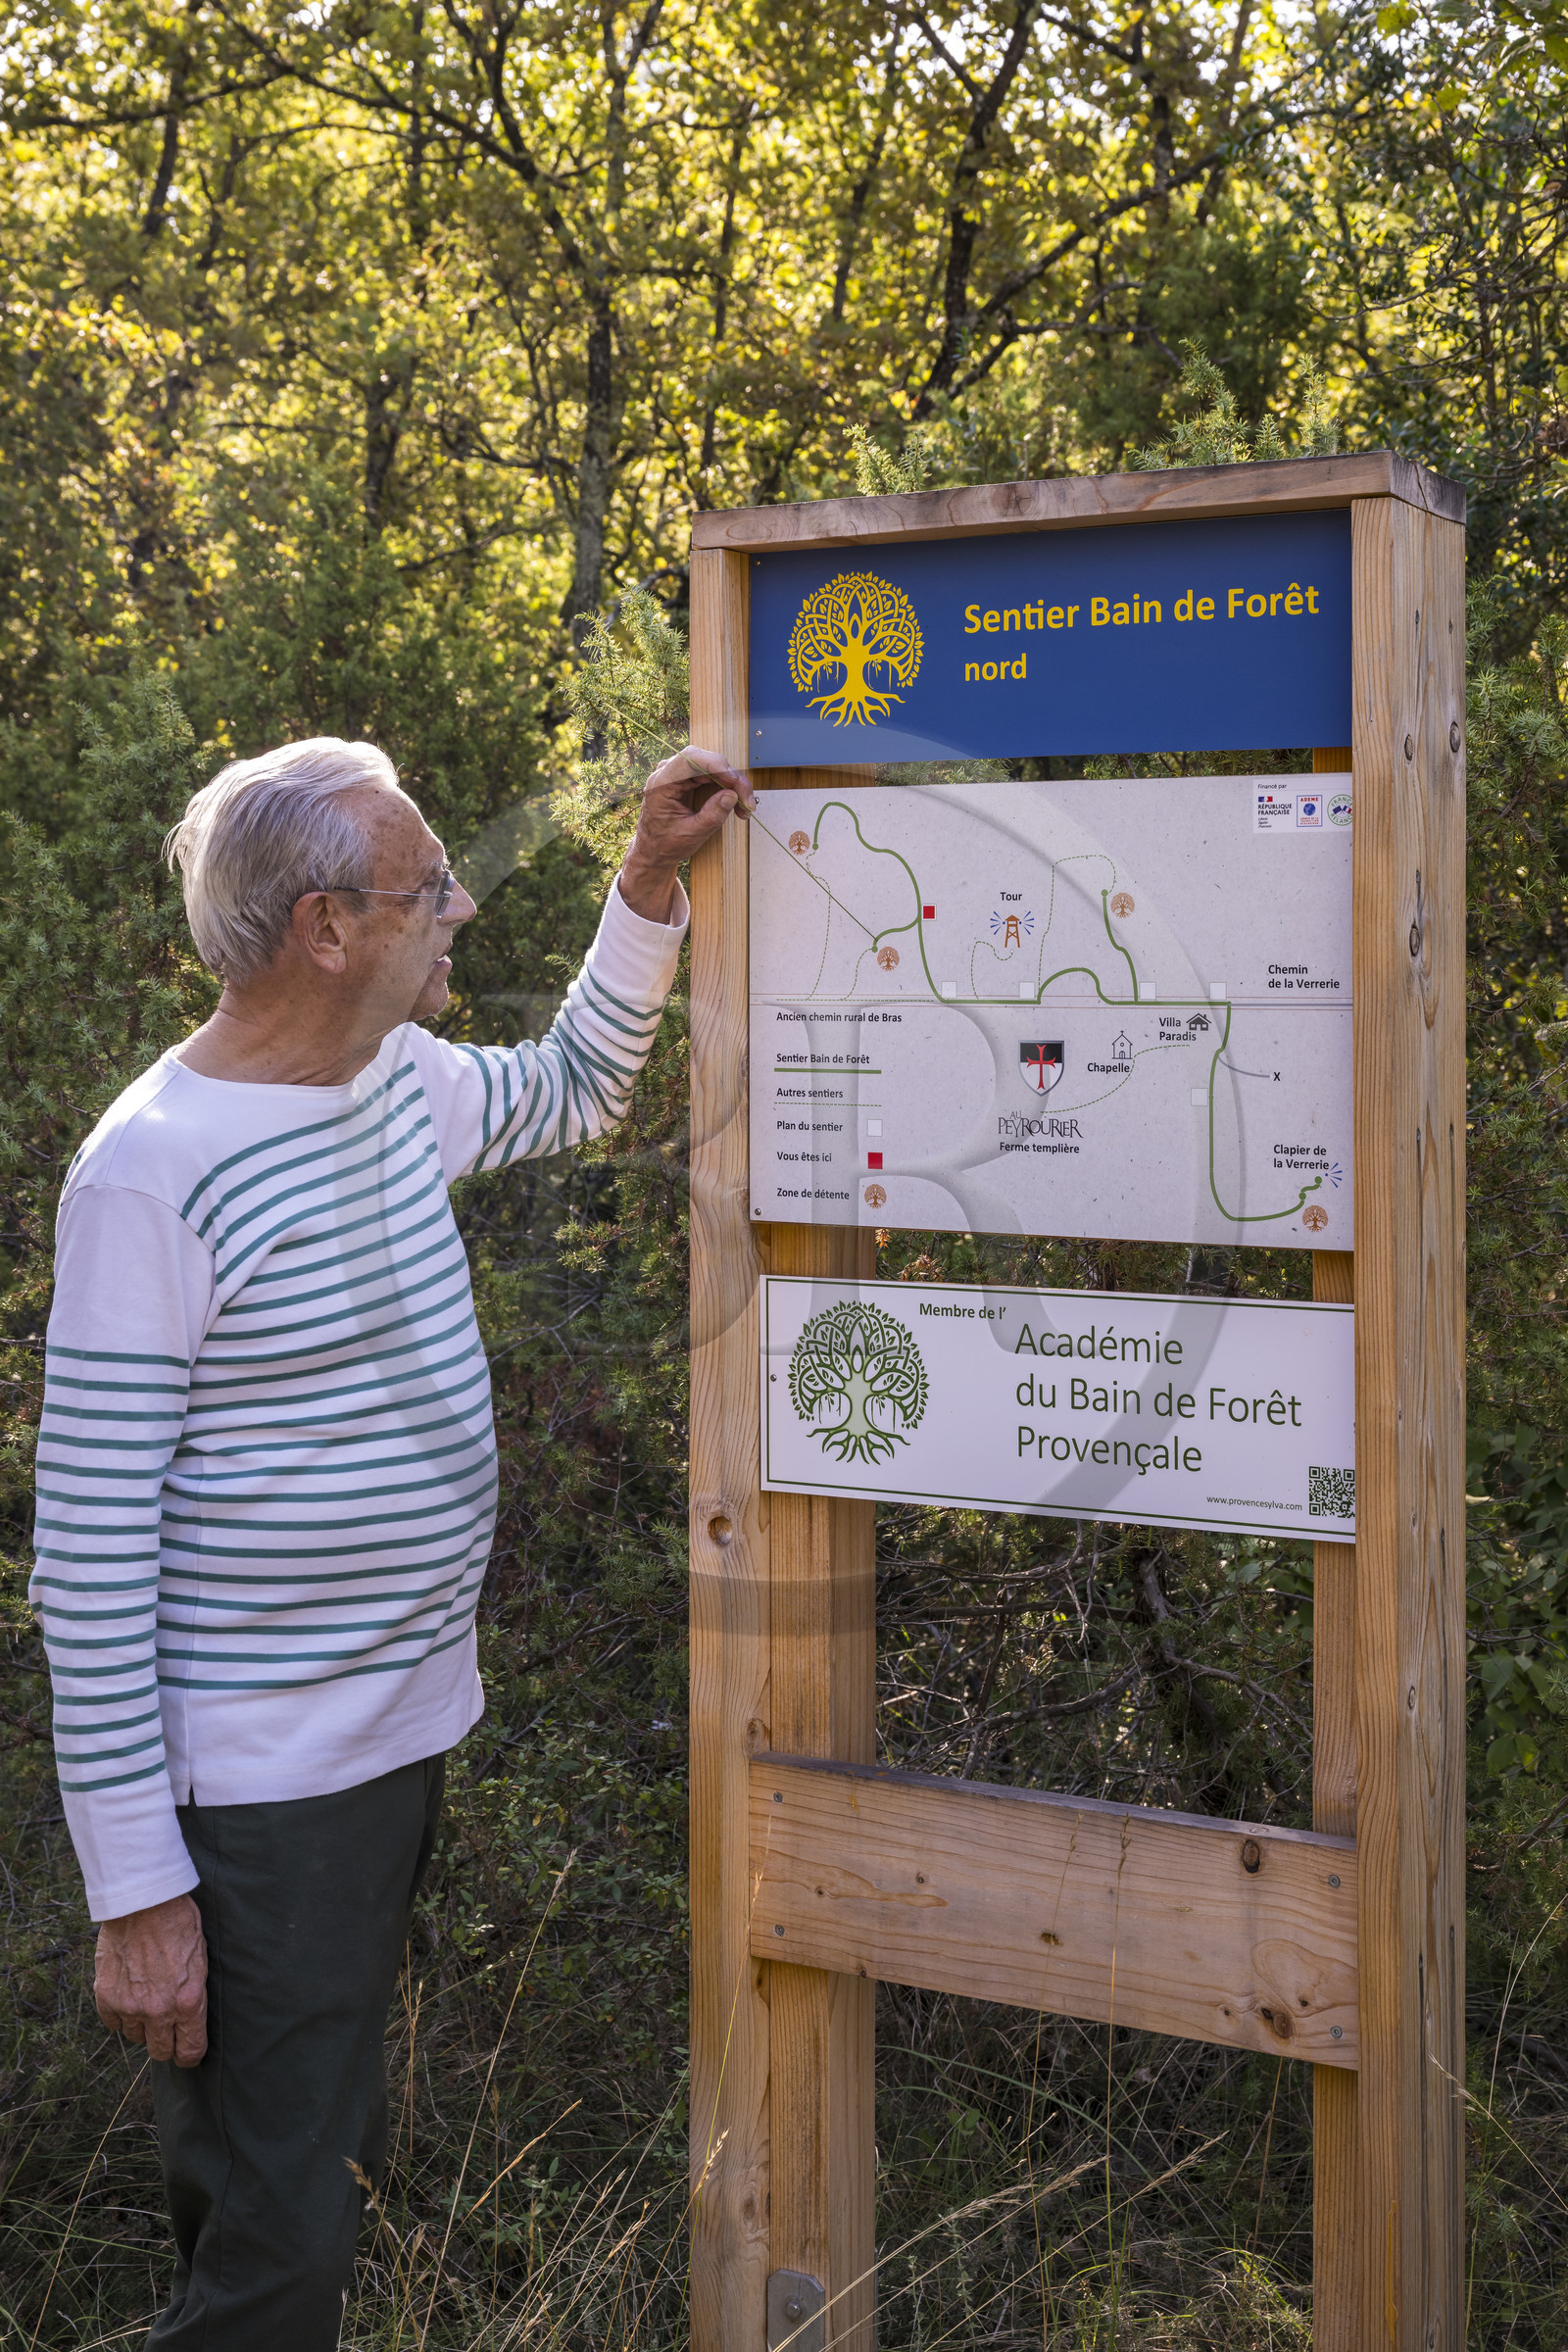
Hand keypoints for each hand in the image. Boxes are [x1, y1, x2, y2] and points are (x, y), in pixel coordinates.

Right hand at [95, 1893, 207, 2066]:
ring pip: (135, 2037)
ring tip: (146, 1998)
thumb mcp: (201, 1961)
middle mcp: (158, 2011)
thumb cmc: (180, 1925)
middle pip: (160, 2052)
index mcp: (188, 2003)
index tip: (187, 2051)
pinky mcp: (106, 1997)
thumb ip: (193, 1996)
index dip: (190, 2054)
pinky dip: (119, 2013)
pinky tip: (127, 1994)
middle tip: (167, 2027)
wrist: (145, 1903)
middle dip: (166, 2043)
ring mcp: (130, 2006)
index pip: (190, 2052)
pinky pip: (113, 2023)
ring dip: (141, 2024)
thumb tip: (189, 2022)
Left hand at [618, 744, 756, 921]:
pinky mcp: (688, 779)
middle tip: (747, 800)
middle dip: (731, 777)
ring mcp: (678, 774)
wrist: (654, 850)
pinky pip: (712, 775)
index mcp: (661, 783)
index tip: (736, 780)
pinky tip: (737, 802)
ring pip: (712, 766)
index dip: (716, 765)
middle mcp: (668, 773)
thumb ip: (711, 816)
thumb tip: (732, 795)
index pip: (690, 759)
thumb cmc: (665, 844)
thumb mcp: (690, 835)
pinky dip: (727, 786)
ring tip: (745, 806)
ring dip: (733, 783)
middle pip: (706, 760)